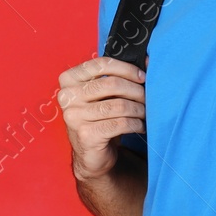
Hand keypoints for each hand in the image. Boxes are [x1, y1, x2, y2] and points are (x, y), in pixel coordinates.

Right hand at [58, 55, 146, 181]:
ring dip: (139, 109)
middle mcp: (68, 96)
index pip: (101, 64)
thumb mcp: (102, 95)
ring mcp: (74, 117)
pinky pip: (120, 123)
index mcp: (69, 80)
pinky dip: (136, 124)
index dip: (126, 68)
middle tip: (147, 97)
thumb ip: (116, 77)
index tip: (142, 77)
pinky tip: (140, 126)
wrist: (91, 154)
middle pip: (112, 84)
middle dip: (136, 90)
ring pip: (119, 105)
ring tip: (145, 113)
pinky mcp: (86, 135)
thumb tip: (147, 61)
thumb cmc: (99, 118)